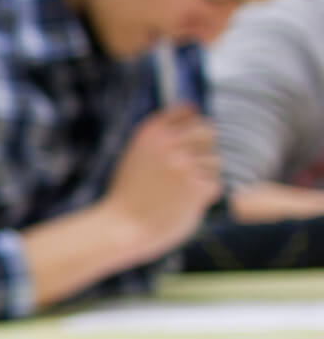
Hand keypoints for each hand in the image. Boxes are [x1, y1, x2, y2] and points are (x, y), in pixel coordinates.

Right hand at [103, 105, 222, 256]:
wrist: (123, 228)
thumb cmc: (129, 195)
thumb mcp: (136, 156)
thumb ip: (160, 139)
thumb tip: (194, 121)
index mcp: (150, 132)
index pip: (187, 110)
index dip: (192, 123)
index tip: (190, 134)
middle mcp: (168, 143)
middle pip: (208, 131)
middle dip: (204, 148)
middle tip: (189, 168)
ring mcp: (184, 164)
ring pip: (214, 160)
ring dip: (204, 175)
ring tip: (179, 191)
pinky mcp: (198, 186)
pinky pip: (215, 184)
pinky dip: (204, 195)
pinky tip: (183, 203)